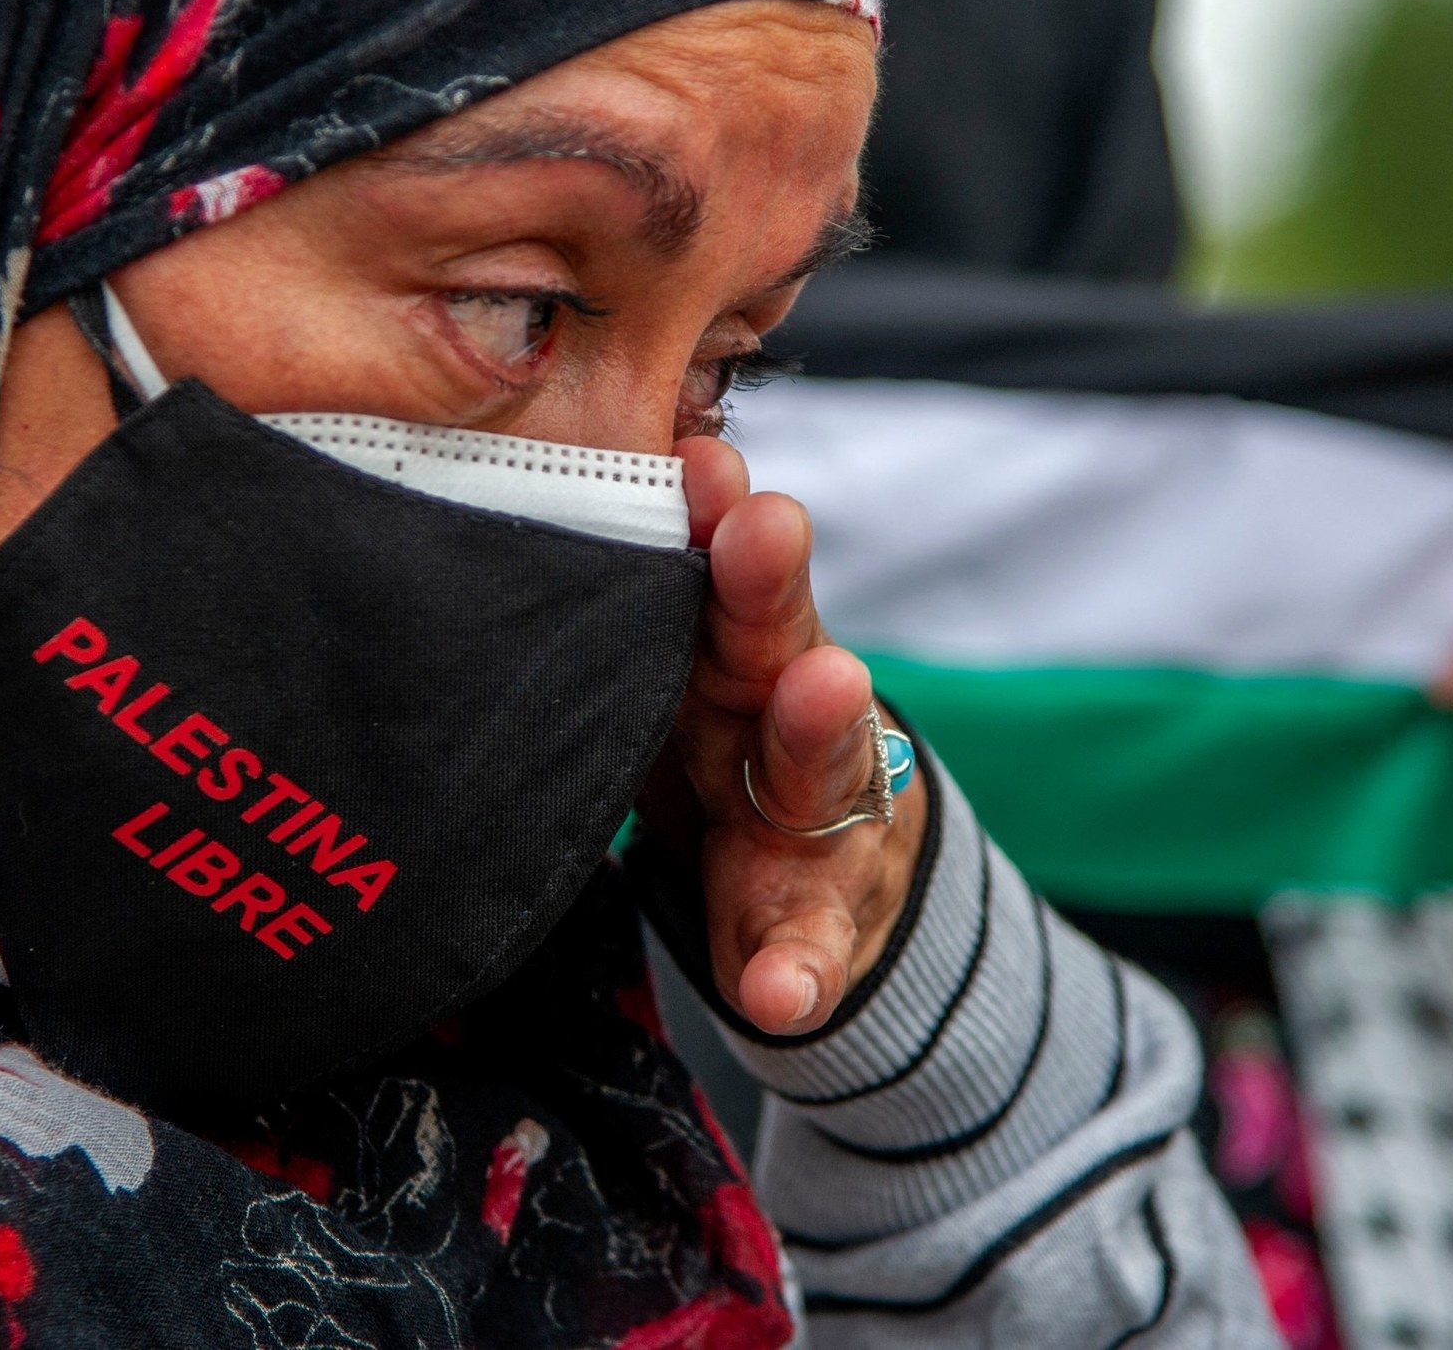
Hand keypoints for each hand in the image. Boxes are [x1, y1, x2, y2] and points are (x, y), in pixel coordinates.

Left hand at [634, 435, 922, 1034]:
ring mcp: (813, 820)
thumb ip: (657, 594)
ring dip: (819, 723)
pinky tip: (783, 993)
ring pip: (819, 763)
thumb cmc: (728, 746)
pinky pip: (813, 947)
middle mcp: (775, 721)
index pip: (717, 575)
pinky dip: (801, 970)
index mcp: (724, 657)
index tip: (700, 460)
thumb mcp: (693, 674)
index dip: (710, 519)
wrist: (826, 880)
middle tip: (763, 524)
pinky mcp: (826, 922)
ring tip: (828, 685)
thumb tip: (624, 473)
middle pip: (773, 640)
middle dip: (767, 585)